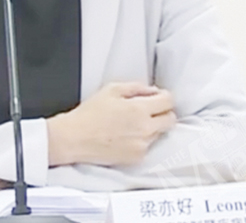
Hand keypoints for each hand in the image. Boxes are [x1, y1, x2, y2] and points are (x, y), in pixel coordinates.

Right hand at [47, 82, 176, 166]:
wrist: (75, 139)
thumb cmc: (89, 114)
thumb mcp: (111, 89)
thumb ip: (136, 87)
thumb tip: (152, 91)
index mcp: (139, 109)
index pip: (168, 101)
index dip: (164, 97)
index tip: (159, 97)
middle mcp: (145, 129)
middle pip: (170, 119)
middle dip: (163, 112)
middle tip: (150, 110)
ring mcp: (142, 145)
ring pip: (160, 133)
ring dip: (152, 127)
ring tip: (132, 124)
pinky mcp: (137, 158)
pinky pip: (149, 146)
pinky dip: (142, 140)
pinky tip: (127, 136)